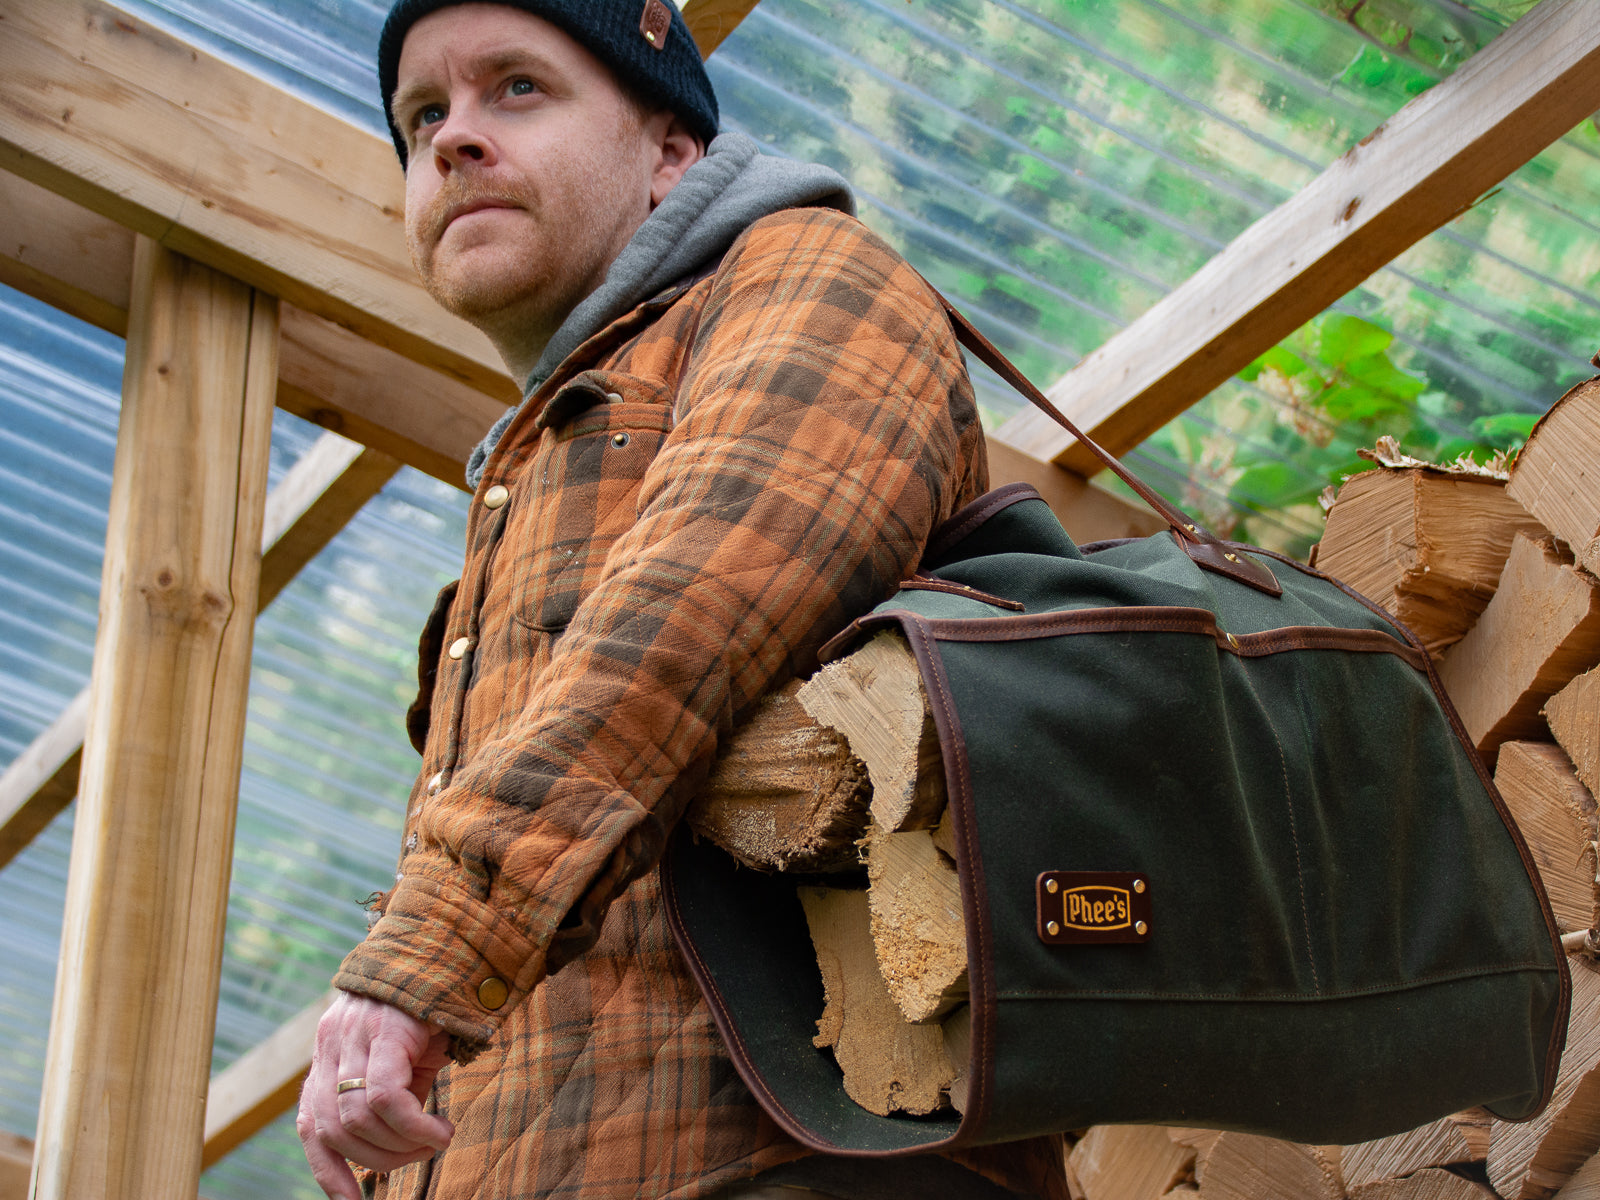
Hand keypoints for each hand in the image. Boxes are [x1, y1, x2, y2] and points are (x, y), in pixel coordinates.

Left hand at [297, 990, 454, 1199]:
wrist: (449, 944)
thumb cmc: (431, 1006)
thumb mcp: (402, 1057)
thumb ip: (389, 1095)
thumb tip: (389, 1153)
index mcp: (330, 1053)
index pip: (310, 1123)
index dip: (327, 1172)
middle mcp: (331, 1044)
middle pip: (333, 1129)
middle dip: (377, 1161)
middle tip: (418, 1158)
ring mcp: (353, 1034)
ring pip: (358, 1118)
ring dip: (400, 1147)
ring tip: (435, 1142)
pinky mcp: (385, 1029)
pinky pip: (386, 1096)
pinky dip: (413, 1127)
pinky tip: (440, 1131)